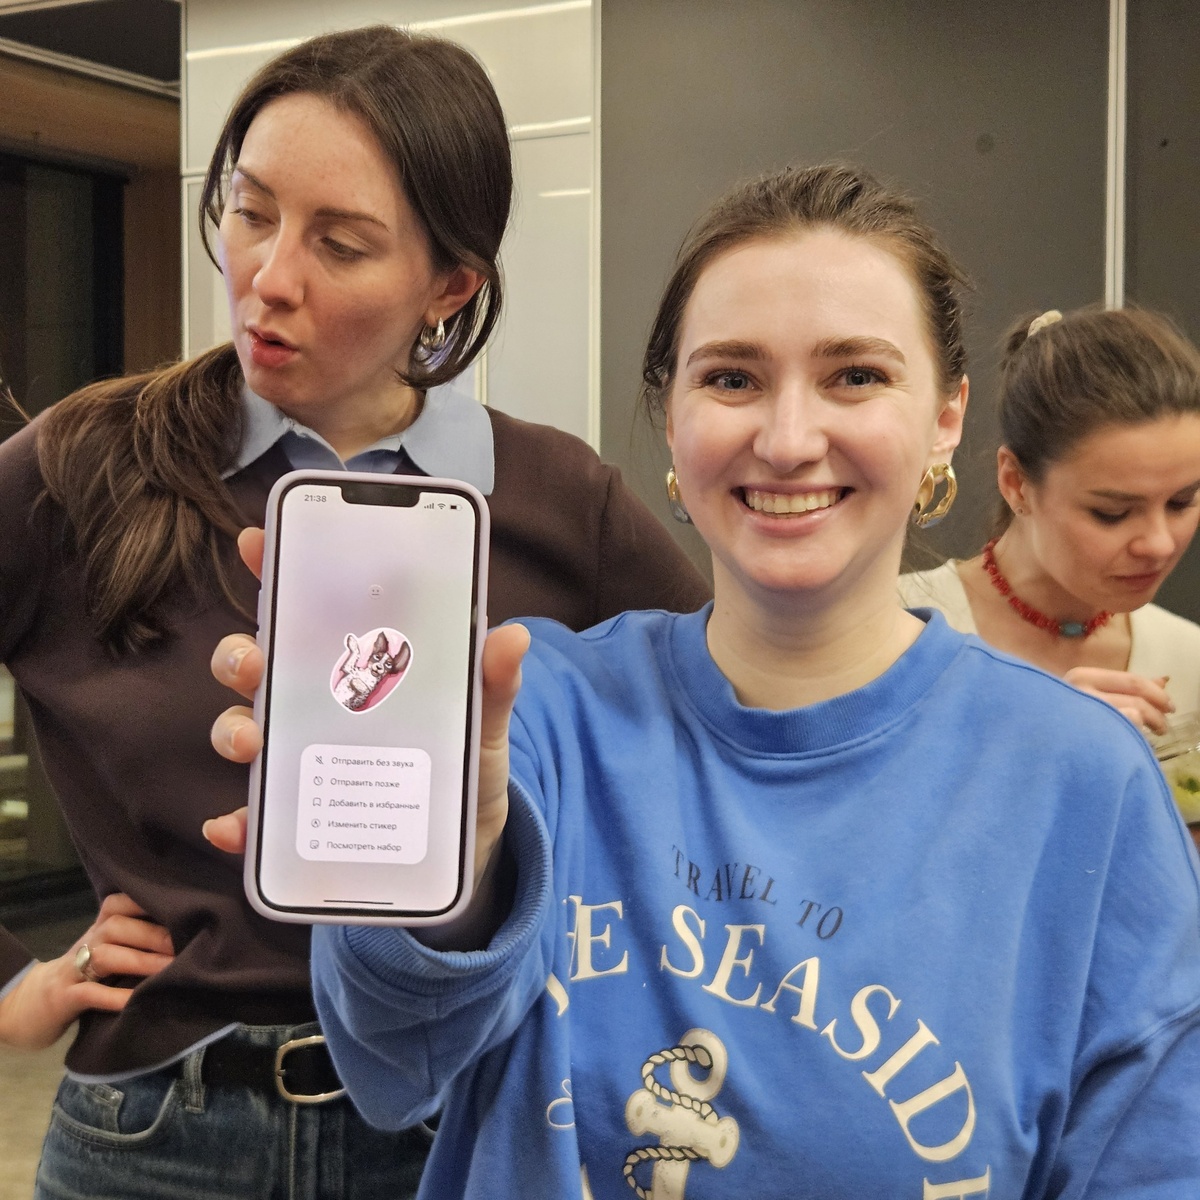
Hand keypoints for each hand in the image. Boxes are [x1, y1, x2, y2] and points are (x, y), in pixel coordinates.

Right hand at [0, 893, 174, 1049]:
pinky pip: (89, 993)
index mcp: (100, 928)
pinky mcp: (63, 998)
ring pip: (106, 956)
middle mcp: (87, 942)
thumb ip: (136, 939)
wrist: (32, 1005)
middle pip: (117, 926)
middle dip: (153, 934)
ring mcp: (72, 970)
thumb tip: (187, 931)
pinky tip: (136, 1000)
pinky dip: (114, 996)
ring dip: (140, 961)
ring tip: (170, 970)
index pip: (118, 903)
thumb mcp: (108, 951)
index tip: (182, 908)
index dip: (147, 903)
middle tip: (186, 945)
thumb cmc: (85, 975)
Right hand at [205, 526, 529, 945]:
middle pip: (259, 665)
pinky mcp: (300, 821)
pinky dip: (239, 823)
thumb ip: (494, 683)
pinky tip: (233, 826)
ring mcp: (301, 760)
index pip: (309, 609)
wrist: (470, 848)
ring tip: (253, 741)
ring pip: (245, 731)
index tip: (256, 541)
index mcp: (358, 666)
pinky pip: (257, 820)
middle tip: (253, 660)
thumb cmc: (468, 767)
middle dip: (241, 655)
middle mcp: (317, 705)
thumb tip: (513, 637)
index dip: (276, 569)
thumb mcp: (486, 721)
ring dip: (234, 729)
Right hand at [1063, 668, 1173, 734]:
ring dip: (1148, 727)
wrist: (1027, 738)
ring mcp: (1082, 713)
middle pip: (1137, 699)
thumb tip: (1163, 680)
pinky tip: (1126, 745)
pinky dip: (1132, 740)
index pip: (1131, 680)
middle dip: (1158, 713)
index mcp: (1080, 676)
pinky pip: (1122, 735)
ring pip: (1133, 716)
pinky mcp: (1084, 736)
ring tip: (1150, 735)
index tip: (1169, 706)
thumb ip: (1123, 687)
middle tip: (1163, 726)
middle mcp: (1080, 691)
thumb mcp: (1089, 693)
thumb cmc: (1056, 716)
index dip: (1157, 693)